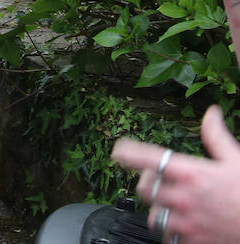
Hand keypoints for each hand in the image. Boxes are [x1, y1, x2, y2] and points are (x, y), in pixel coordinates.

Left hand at [112, 106, 239, 243]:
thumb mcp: (236, 160)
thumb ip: (216, 137)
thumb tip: (211, 114)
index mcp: (191, 173)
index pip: (147, 159)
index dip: (128, 153)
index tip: (118, 151)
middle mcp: (184, 197)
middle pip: (144, 189)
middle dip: (148, 183)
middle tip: (158, 181)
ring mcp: (186, 222)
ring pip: (153, 215)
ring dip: (158, 209)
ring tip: (171, 205)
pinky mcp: (192, 241)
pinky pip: (168, 237)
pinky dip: (171, 231)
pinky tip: (183, 223)